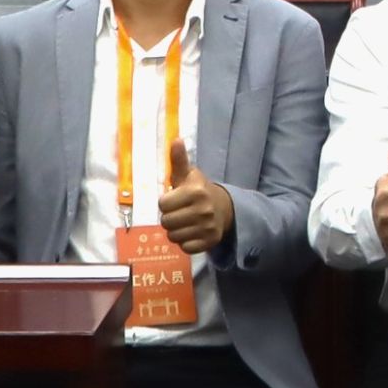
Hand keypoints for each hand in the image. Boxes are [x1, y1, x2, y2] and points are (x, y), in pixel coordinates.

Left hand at [156, 136, 232, 253]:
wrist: (224, 208)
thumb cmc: (198, 191)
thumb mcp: (188, 175)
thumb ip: (178, 160)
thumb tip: (176, 139)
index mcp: (195, 191)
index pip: (162, 205)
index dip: (166, 203)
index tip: (175, 200)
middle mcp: (203, 210)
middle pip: (166, 222)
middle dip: (169, 218)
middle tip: (180, 212)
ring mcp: (207, 227)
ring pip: (173, 237)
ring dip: (176, 231)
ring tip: (185, 222)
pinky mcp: (209, 242)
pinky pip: (185, 247)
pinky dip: (185, 242)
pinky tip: (191, 232)